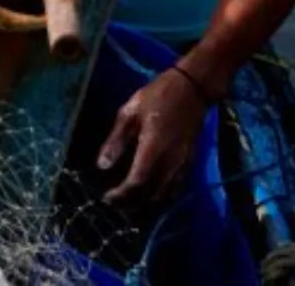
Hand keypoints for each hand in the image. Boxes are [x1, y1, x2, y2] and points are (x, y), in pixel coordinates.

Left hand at [98, 68, 208, 207]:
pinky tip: (148, 194)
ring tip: (128, 203)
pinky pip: (175, 187)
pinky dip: (161, 196)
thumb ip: (116, 140)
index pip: (138, 181)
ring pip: (166, 195)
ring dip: (147, 203)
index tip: (107, 198)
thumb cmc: (157, 96)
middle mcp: (171, 161)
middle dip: (132, 204)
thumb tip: (102, 166)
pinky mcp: (189, 162)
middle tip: (114, 204)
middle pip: (153, 194)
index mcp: (154, 147)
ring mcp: (183, 163)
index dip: (122, 194)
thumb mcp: (129, 112)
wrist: (192, 90)